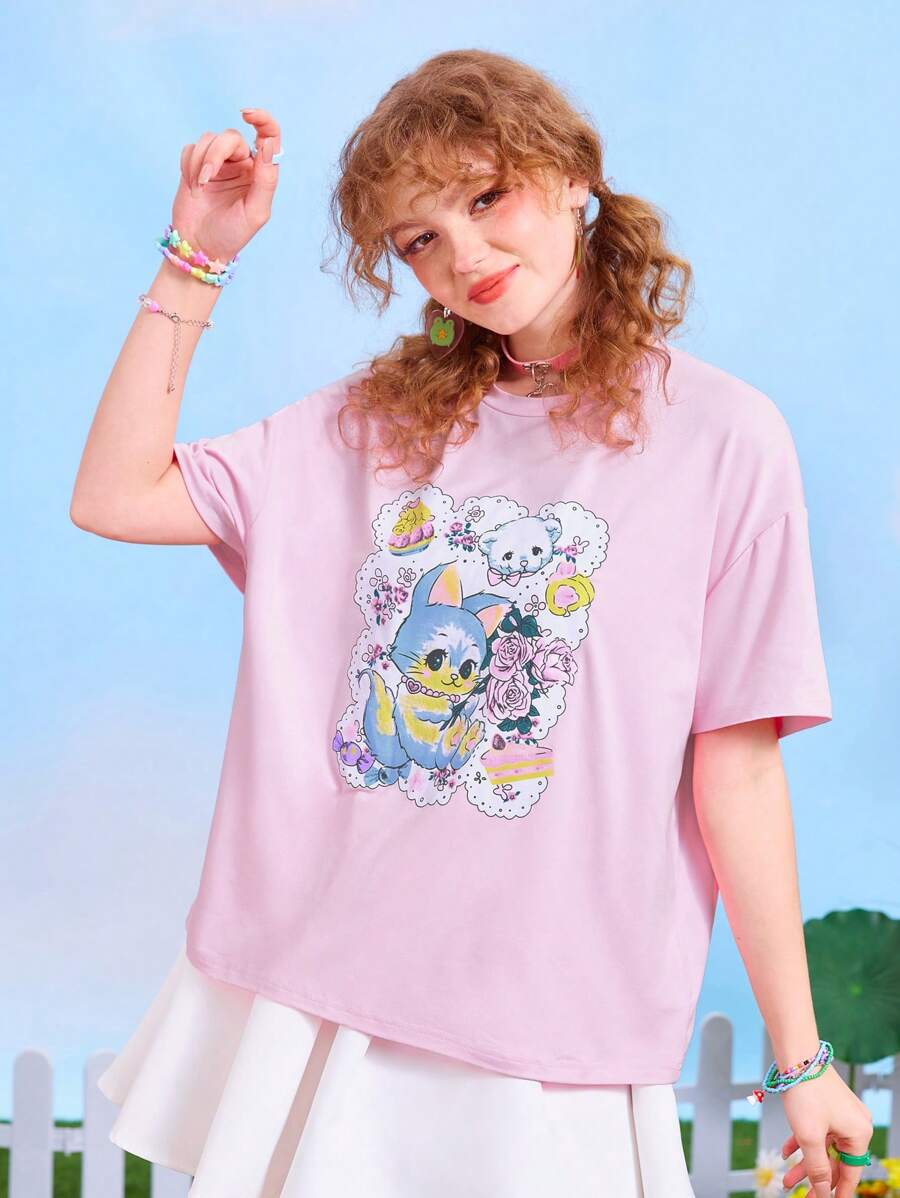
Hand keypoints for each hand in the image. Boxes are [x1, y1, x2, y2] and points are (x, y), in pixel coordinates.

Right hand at [171, 108, 282, 264]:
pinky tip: (192, 186)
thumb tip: (269, 145)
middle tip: (206, 178)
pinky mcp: (194, 165)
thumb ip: (266, 180)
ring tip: (199, 187)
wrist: (200, 247)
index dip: (261, 119)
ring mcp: (218, 164)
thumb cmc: (232, 234)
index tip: (247, 114)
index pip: (268, 136)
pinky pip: (190, 148)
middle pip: (230, 136)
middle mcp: (241, 164)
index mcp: (260, 173)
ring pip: (208, 139)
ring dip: (200, 162)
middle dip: (215, 154)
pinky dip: (188, 165)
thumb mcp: (256, 212)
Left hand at [779, 1064, 873, 1196]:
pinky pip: (817, 1130)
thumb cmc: (806, 1091)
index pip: (850, 1174)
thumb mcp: (809, 1136)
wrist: (796, 1052)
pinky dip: (803, 1142)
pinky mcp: (827, 1104)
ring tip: (786, 1179)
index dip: (836, 1192)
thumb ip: (817, 1168)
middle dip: (814, 1178)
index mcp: (859, 1134)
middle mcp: (854, 1124)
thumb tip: (822, 1192)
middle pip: (834, 1161)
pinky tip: (786, 1152)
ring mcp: (841, 1113)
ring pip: (823, 1146)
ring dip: (805, 1162)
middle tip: (796, 1192)